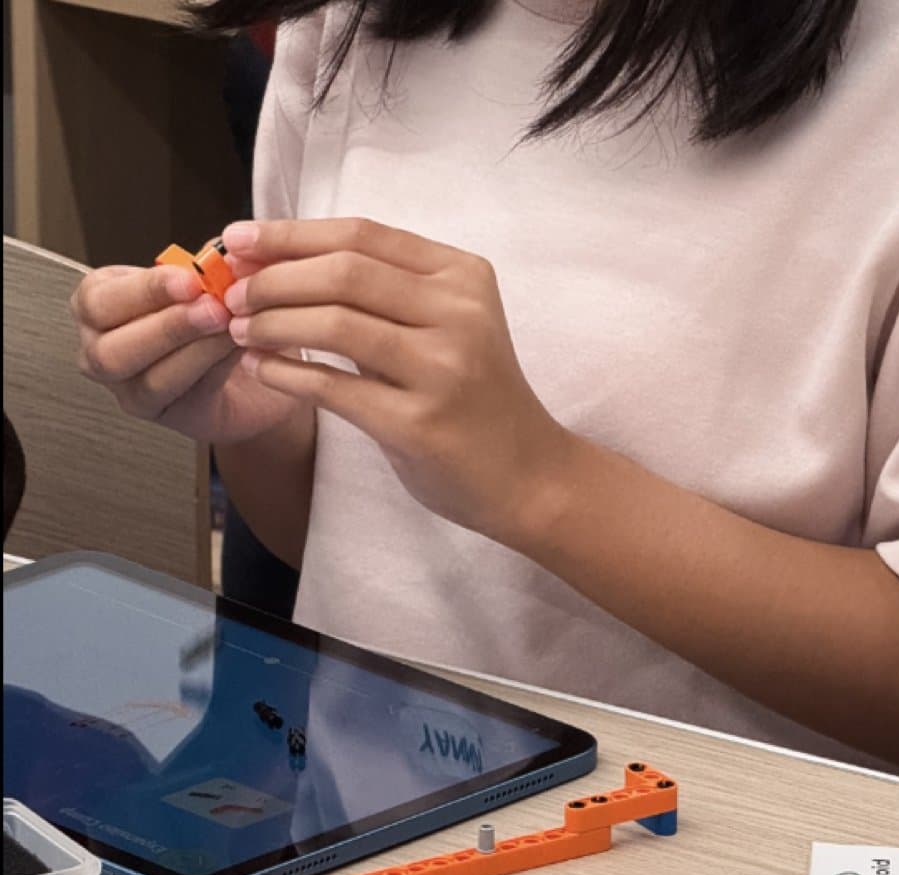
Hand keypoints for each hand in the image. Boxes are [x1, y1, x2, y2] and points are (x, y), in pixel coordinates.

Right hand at [72, 264, 299, 442]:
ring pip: (149, 379)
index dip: (144, 291)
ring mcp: (134, 392)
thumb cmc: (211, 317)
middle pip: (112, 349)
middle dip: (167, 326)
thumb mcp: (201, 283)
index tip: (189, 279)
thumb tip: (225, 258)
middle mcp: (104, 354)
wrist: (254, 365)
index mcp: (99, 308)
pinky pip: (187, 395)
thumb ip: (204, 270)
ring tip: (229, 326)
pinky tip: (238, 348)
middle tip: (213, 307)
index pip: (98, 301)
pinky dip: (215, 368)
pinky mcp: (174, 417)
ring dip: (194, 349)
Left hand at [221, 218, 576, 545]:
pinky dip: (286, 374)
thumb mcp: (448, 327)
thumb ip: (383, 295)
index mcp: (463, 277)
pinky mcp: (419, 424)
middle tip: (231, 294)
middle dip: (272, 277)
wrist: (527, 475)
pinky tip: (262, 369)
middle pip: (343, 272)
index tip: (238, 238)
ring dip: (271, 323)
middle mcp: (459, 315)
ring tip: (238, 330)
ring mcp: (442, 370)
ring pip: (334, 324)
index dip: (290, 234)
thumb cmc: (476, 398)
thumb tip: (278, 260)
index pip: (362, 235)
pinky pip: (333, 387)